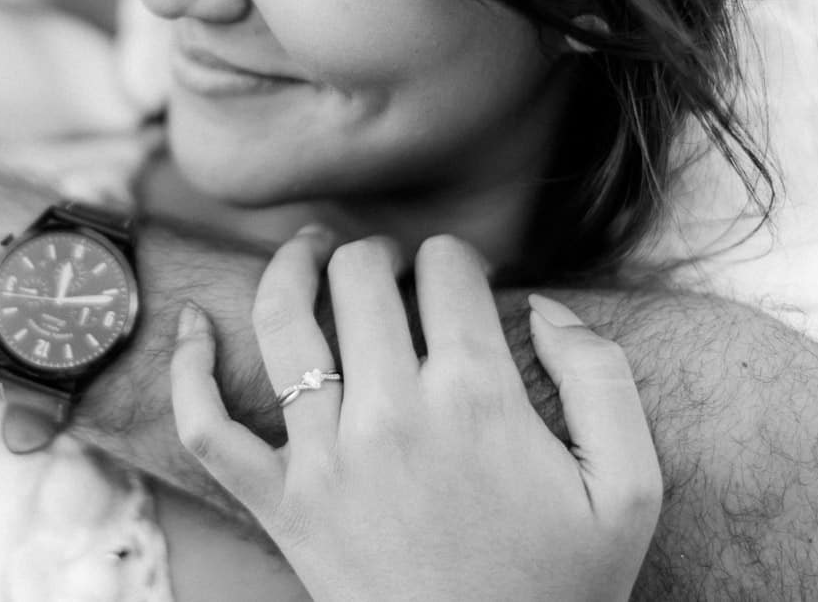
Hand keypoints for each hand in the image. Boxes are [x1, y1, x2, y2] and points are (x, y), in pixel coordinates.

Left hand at [171, 228, 660, 601]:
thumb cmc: (563, 588)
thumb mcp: (629, 489)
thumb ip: (602, 379)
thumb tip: (545, 305)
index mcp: (477, 397)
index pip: (449, 270)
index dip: (459, 257)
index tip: (464, 278)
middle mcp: (391, 413)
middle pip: (361, 277)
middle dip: (379, 254)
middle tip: (392, 269)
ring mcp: (325, 459)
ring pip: (281, 322)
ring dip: (290, 267)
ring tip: (309, 250)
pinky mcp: (280, 506)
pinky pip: (208, 428)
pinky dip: (188, 370)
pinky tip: (193, 325)